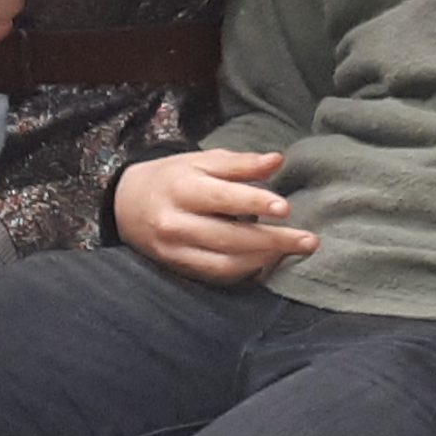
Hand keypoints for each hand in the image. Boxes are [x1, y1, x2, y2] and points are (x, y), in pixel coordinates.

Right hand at [114, 149, 315, 283]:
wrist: (125, 204)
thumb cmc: (173, 178)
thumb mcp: (201, 161)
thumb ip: (239, 164)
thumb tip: (277, 160)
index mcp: (182, 188)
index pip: (222, 198)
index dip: (255, 203)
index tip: (286, 208)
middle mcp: (176, 222)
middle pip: (230, 237)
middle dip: (274, 241)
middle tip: (309, 240)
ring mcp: (176, 250)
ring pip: (225, 262)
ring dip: (265, 259)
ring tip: (295, 249)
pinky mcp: (179, 269)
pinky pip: (217, 275)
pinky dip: (246, 270)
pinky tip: (269, 262)